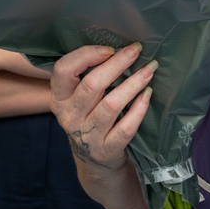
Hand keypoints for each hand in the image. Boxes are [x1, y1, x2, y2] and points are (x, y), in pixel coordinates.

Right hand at [50, 43, 154, 174]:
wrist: (95, 161)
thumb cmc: (90, 117)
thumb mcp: (79, 99)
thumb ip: (89, 76)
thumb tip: (119, 47)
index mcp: (59, 99)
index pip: (63, 70)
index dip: (86, 55)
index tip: (110, 49)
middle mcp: (69, 117)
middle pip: (92, 84)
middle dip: (118, 64)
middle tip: (137, 50)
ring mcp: (87, 135)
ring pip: (111, 104)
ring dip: (133, 83)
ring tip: (150, 69)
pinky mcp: (106, 149)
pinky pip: (125, 127)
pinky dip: (139, 109)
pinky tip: (148, 94)